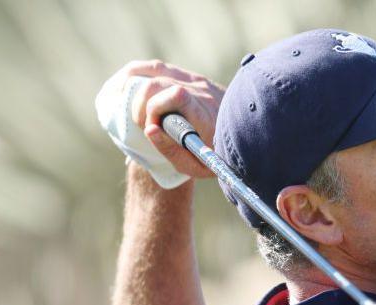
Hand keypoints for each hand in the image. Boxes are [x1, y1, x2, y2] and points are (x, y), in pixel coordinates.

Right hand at [96, 60, 223, 183]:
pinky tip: (130, 89)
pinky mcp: (191, 76)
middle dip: (141, 106)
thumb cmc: (218, 156)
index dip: (155, 110)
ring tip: (140, 113)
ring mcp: (197, 80)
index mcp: (207, 114)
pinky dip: (139, 75)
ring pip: (154, 72)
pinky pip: (158, 67)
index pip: (176, 94)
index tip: (153, 130)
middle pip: (157, 84)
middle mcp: (203, 92)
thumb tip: (149, 129)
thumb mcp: (199, 166)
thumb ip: (172, 151)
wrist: (245, 137)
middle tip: (145, 126)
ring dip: (138, 92)